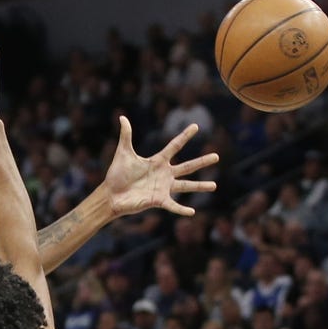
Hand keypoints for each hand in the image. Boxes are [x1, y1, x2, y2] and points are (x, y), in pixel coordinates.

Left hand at [102, 117, 218, 218]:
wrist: (110, 195)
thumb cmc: (117, 175)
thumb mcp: (123, 153)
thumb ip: (126, 135)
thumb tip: (122, 116)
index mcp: (157, 161)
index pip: (174, 146)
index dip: (184, 136)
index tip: (196, 126)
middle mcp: (164, 174)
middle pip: (187, 166)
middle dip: (201, 161)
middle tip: (216, 156)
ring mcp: (162, 188)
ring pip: (186, 186)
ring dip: (200, 186)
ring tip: (214, 186)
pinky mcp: (158, 201)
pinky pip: (172, 206)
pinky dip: (181, 209)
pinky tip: (192, 212)